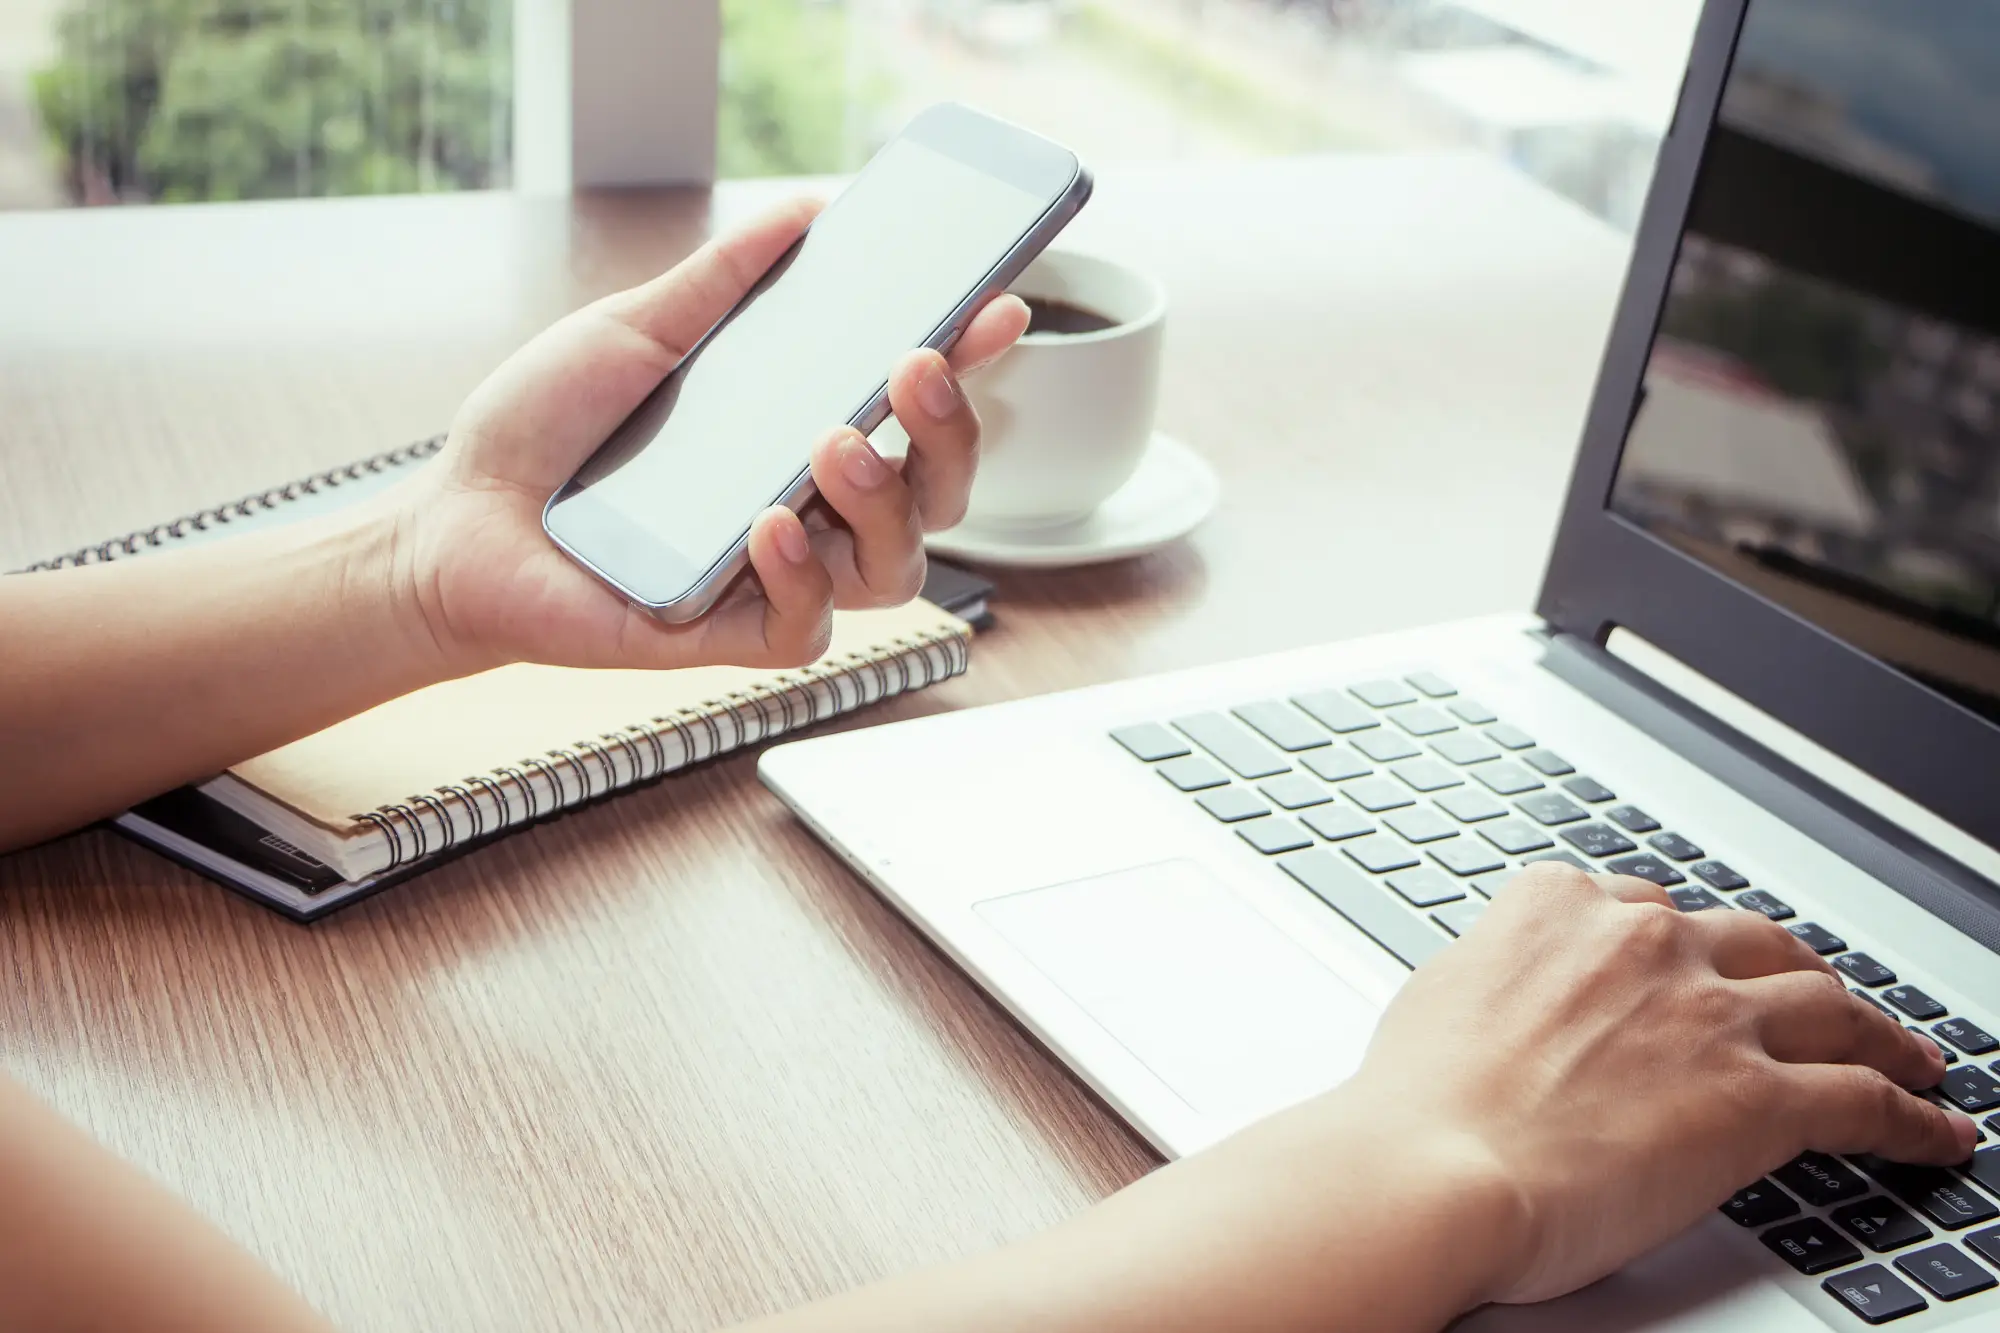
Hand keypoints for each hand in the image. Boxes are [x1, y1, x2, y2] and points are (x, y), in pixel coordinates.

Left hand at [384, 197, 1028, 674]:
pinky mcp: (728, 637)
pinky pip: (808, 629)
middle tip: (914, 366)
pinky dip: (801, 576)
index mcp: (798, 435)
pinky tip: (769, 525)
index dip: (968, 364)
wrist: (451, 522)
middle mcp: (808, 510)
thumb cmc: (541, 434)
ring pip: (894, 568)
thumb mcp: (633, 331)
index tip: (997, 306)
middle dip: (950, 432)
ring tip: (831, 440)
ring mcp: (775, 578)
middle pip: (937, 494)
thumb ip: (720, 280)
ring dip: (885, 501)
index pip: (912, 409)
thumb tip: (804, 214)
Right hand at [972, 865, 1977, 1332]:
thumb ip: (1496, 973)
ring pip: (1830, 1007)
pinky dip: (1909, 1114)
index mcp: (1563, 908)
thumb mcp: (1439, 998)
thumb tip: (1505, 990)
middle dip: (1798, 976)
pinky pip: (1862, 1098)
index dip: (1690, 946)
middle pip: (1756, 946)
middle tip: (1826, 1001)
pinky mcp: (1754, 1095)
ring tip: (1910, 1057)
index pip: (1651, 911)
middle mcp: (1644, 941)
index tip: (1706, 964)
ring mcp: (1706, 1013)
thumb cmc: (1414, 1104)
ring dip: (1881, 1034)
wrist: (1429, 1167)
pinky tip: (1931, 1126)